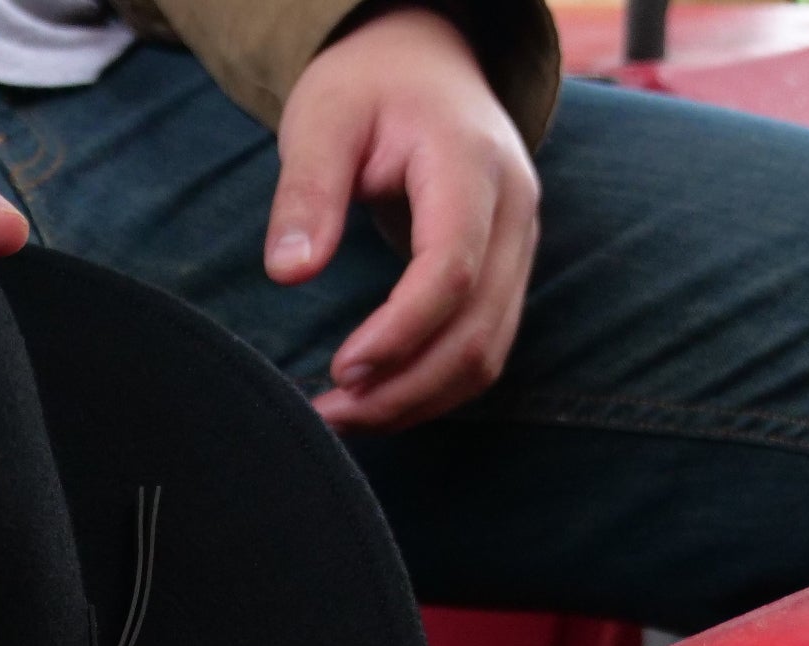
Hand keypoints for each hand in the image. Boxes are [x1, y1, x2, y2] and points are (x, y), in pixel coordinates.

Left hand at [264, 6, 538, 430]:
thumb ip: (307, 192)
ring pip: (487, 353)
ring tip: (342, 417)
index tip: (341, 371)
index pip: (453, 269)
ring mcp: (518, 246)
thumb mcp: (322, 120)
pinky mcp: (506, 274)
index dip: (400, 333)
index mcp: (471, 164)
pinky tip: (376, 401)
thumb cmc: (368, 90)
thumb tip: (290, 273)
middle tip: (328, 414)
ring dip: (417, 401)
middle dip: (403, 389)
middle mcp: (513, 210)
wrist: (423, 66)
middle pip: (477, 330)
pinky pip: (482, 350)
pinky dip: (431, 390)